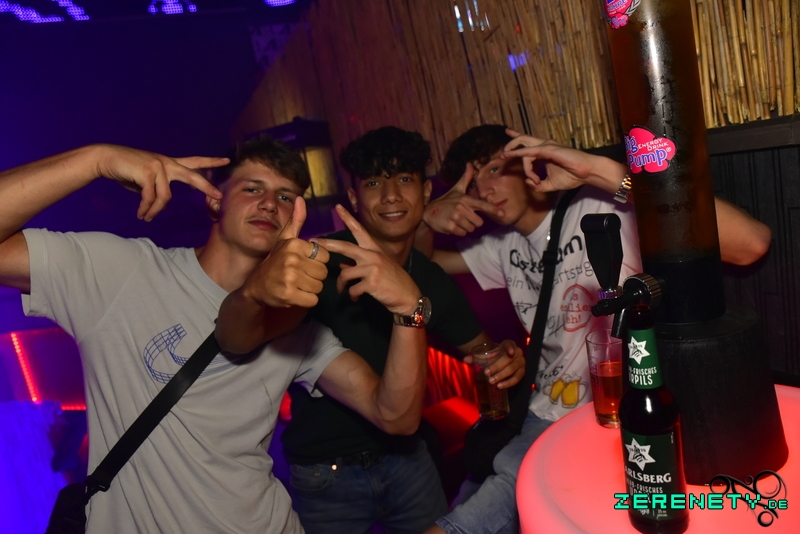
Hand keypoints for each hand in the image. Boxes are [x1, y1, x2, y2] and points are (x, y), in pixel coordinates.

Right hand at [95, 144, 228, 220]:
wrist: (106, 158)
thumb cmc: (126, 170)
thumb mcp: (147, 179)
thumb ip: (159, 187)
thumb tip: (161, 202)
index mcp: (169, 163)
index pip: (194, 161)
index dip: (210, 162)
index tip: (225, 161)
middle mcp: (166, 162)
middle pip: (192, 176)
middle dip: (206, 186)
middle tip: (219, 196)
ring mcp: (158, 166)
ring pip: (165, 196)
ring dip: (154, 210)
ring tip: (146, 217)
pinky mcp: (147, 172)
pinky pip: (151, 197)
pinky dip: (146, 208)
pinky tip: (141, 214)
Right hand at [241, 196, 330, 307]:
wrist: (255, 287)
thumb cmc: (274, 262)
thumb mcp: (284, 240)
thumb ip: (296, 221)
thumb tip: (300, 198)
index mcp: (294, 244)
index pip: (324, 256)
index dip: (316, 262)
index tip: (302, 264)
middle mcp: (292, 259)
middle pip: (323, 273)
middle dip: (313, 277)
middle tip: (298, 276)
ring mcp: (289, 277)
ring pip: (319, 287)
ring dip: (310, 289)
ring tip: (296, 285)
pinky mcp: (288, 294)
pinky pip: (312, 300)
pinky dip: (306, 300)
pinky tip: (294, 295)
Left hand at [314, 204, 421, 314]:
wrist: (407, 296)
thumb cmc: (392, 282)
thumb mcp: (378, 269)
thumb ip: (360, 264)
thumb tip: (342, 265)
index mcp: (374, 249)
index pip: (359, 230)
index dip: (348, 218)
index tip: (338, 207)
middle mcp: (373, 255)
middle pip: (345, 247)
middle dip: (327, 244)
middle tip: (313, 242)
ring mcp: (372, 268)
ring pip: (344, 273)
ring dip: (340, 283)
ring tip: (342, 289)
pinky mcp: (372, 282)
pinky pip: (353, 289)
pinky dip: (352, 295)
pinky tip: (356, 298)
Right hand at [423, 163, 502, 235]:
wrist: (429, 212)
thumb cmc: (446, 201)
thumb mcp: (456, 189)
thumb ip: (466, 178)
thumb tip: (470, 163)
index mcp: (465, 199)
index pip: (482, 205)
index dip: (493, 210)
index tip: (503, 214)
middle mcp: (461, 207)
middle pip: (479, 222)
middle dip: (473, 222)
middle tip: (464, 217)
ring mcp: (456, 217)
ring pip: (471, 229)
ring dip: (465, 227)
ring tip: (457, 221)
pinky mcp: (450, 227)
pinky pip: (463, 233)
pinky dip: (459, 232)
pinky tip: (452, 225)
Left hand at [463, 340, 524, 388]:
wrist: (501, 360)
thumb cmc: (493, 356)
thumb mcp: (485, 355)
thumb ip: (475, 357)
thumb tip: (466, 359)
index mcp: (508, 345)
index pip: (509, 344)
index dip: (510, 348)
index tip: (509, 352)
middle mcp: (518, 352)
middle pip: (508, 360)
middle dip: (497, 367)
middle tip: (486, 373)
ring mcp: (521, 363)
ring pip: (513, 370)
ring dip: (502, 376)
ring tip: (491, 381)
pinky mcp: (522, 372)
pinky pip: (517, 378)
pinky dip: (509, 383)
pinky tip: (500, 386)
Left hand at [502, 128, 593, 192]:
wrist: (586, 173)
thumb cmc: (572, 176)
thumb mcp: (550, 184)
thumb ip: (538, 185)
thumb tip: (527, 182)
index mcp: (545, 152)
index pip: (527, 145)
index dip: (518, 150)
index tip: (522, 169)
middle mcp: (544, 146)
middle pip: (523, 139)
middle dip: (511, 143)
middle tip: (502, 153)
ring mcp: (546, 146)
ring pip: (524, 144)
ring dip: (513, 152)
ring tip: (504, 156)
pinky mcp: (548, 150)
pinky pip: (530, 151)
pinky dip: (519, 153)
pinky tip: (508, 155)